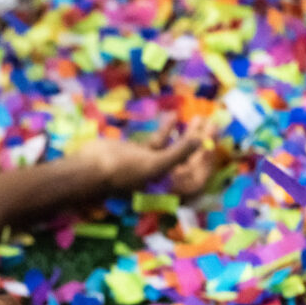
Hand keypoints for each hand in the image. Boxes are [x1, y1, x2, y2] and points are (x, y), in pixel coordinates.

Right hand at [81, 115, 218, 196]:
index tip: (216, 136)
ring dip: (188, 133)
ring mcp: (151, 165)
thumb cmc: (122, 172)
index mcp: (169, 188)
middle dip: (202, 142)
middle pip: (189, 161)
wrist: (89, 169)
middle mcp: (163, 179)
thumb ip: (180, 152)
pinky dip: (166, 130)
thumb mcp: (155, 164)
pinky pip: (159, 142)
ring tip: (199, 117)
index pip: (197, 175)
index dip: (208, 157)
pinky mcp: (139, 154)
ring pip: (176, 149)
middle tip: (214, 122)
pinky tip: (173, 116)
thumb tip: (202, 140)